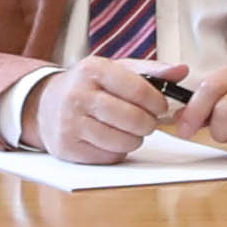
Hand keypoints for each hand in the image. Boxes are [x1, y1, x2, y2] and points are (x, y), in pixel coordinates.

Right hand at [39, 58, 187, 165]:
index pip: (139, 89)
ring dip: (135, 139)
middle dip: (148, 124)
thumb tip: (182, 71)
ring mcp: (70, 123)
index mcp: (93, 70)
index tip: (160, 107)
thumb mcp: (115, 70)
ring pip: (123, 141)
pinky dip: (117, 151)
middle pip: (133, 119)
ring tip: (129, 130)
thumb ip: (150, 71)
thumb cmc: (88, 86)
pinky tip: (111, 139)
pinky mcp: (68, 147)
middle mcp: (78, 95)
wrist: (44, 105)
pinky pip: (108, 156)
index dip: (157, 102)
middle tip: (147, 122)